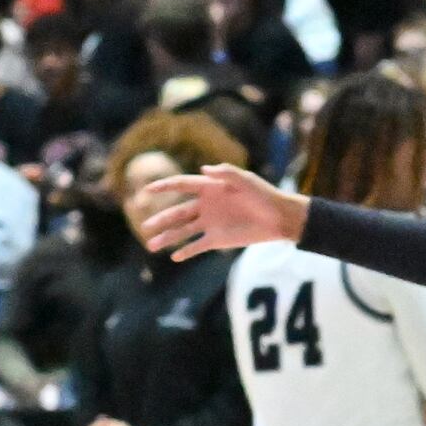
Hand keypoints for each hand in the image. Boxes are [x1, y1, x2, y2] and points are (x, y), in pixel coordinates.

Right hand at [131, 164, 306, 259]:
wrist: (280, 218)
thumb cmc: (265, 195)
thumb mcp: (247, 181)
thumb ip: (227, 173)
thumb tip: (204, 169)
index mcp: (210, 188)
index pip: (182, 185)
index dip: (164, 187)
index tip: (147, 191)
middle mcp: (206, 205)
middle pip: (177, 212)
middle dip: (160, 219)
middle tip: (145, 226)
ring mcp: (210, 223)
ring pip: (183, 231)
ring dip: (167, 238)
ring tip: (151, 245)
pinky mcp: (218, 239)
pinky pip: (197, 246)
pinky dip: (186, 251)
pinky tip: (174, 257)